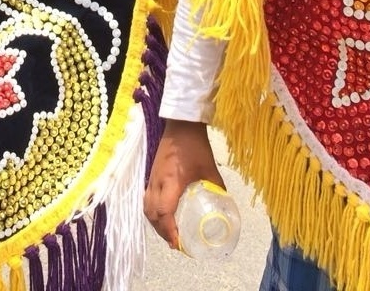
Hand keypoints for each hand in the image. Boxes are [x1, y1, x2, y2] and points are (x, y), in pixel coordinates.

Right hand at [144, 119, 223, 248]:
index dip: (169, 231)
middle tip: (175, 242)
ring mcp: (152, 178)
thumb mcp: (210, 168)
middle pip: (152, 214)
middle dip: (162, 231)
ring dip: (155, 222)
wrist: (180, 126)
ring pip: (146, 207)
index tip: (178, 244)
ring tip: (168, 232)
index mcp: (171, 183)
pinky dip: (152, 211)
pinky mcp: (151, 174)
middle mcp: (157, 183)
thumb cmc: (195, 146)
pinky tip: (161, 214)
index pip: (164, 213)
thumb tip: (223, 205)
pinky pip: (146, 198)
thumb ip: (216, 187)